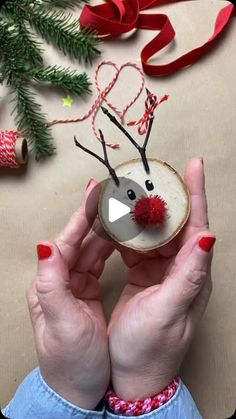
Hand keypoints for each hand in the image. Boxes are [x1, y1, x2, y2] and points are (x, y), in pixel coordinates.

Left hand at [27, 180, 114, 408]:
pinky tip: (123, 235)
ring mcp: (74, 283)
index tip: (96, 192)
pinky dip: (112, 245)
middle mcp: (60, 278)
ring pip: (92, 246)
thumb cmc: (69, 362)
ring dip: (107, 227)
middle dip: (97, 215)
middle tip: (116, 194)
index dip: (82, 215)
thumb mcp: (62, 324)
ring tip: (124, 208)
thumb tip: (44, 245)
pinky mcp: (87, 290)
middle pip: (81, 239)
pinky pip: (100, 259)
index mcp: (50, 283)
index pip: (67, 241)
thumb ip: (52, 283)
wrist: (78, 390)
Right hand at [108, 158, 214, 399]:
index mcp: (192, 274)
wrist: (133, 377)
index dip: (194, 193)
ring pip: (152, 232)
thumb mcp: (169, 311)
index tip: (193, 164)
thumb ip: (189, 274)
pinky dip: (125, 233)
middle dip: (160, 198)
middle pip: (173, 223)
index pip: (196, 224)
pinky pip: (136, 246)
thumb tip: (209, 236)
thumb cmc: (150, 350)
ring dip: (139, 215)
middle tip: (144, 176)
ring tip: (125, 195)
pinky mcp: (145, 275)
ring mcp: (162, 271)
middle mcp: (181, 268)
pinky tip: (114, 224)